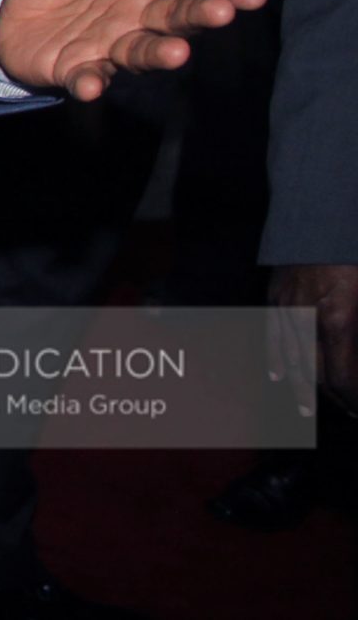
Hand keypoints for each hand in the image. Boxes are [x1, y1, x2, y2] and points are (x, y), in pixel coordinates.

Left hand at [0, 0, 266, 100]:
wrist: (8, 11)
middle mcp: (135, 19)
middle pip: (175, 19)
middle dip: (198, 17)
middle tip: (222, 13)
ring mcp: (108, 47)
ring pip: (141, 53)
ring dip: (159, 54)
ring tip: (177, 53)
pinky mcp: (75, 69)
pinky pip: (87, 78)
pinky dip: (90, 83)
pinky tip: (90, 83)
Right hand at [269, 264, 357, 416]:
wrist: (320, 211)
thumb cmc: (352, 252)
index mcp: (339, 319)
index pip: (341, 375)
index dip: (351, 398)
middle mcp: (308, 318)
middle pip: (315, 372)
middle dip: (331, 397)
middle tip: (346, 412)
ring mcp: (287, 307)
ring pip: (292, 357)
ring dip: (302, 386)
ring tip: (307, 409)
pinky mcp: (276, 295)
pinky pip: (273, 334)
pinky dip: (276, 358)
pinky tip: (278, 374)